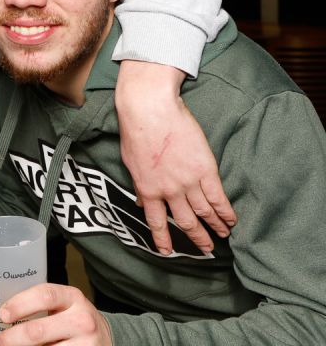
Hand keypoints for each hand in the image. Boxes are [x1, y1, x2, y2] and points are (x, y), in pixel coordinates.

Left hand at [0, 283, 110, 345]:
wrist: (105, 336)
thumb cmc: (73, 318)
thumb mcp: (63, 304)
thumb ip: (39, 305)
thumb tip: (3, 316)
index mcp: (72, 297)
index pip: (44, 295)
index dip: (20, 304)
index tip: (2, 315)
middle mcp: (82, 320)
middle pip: (38, 331)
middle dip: (11, 338)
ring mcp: (87, 343)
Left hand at [115, 60, 235, 254]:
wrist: (150, 109)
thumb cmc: (136, 131)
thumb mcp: (130, 162)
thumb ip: (138, 184)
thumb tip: (141, 200)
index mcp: (147, 189)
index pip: (156, 221)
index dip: (163, 239)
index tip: (168, 252)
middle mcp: (169, 191)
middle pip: (186, 221)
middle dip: (197, 238)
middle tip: (206, 250)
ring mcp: (188, 182)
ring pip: (205, 212)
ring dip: (215, 227)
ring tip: (223, 237)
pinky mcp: (206, 170)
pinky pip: (218, 197)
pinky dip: (226, 211)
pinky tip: (232, 220)